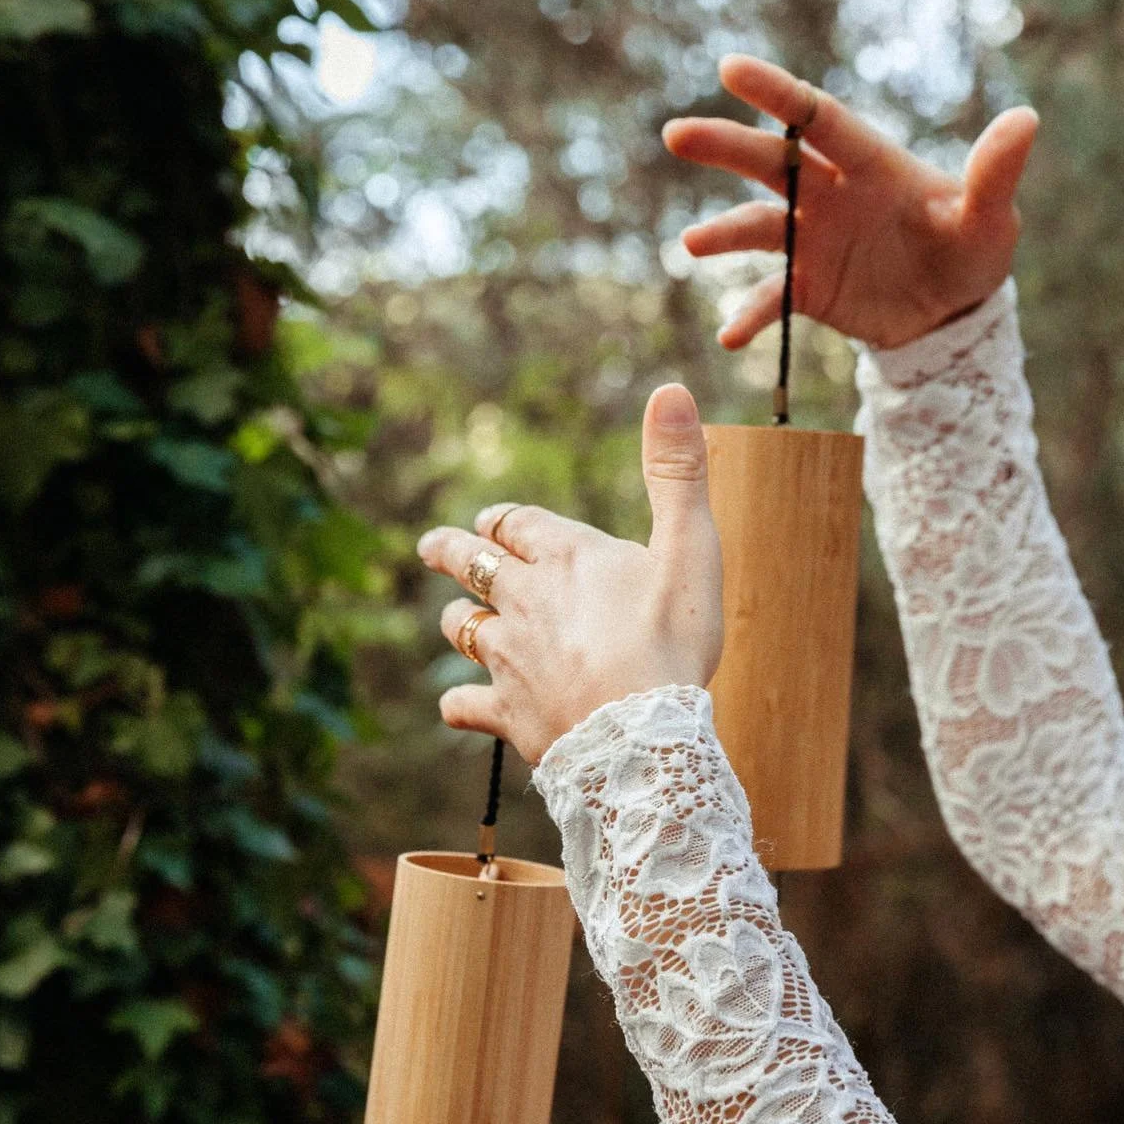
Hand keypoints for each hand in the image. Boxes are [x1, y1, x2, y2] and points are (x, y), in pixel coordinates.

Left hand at [418, 384, 722, 765]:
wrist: (644, 735)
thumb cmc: (673, 641)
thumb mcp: (690, 547)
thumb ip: (677, 472)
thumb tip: (670, 389)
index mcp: (565, 556)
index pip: (518, 523)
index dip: (507, 521)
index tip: (496, 521)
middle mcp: (524, 600)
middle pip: (472, 565)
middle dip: (453, 552)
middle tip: (433, 547)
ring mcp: (509, 657)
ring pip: (462, 628)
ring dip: (457, 621)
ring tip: (455, 620)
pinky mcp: (506, 711)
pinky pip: (464, 705)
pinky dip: (460, 704)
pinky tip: (458, 706)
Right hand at [663, 53, 1038, 350]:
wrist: (953, 313)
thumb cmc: (972, 251)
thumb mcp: (990, 218)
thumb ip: (995, 174)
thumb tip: (1026, 120)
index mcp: (868, 164)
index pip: (817, 118)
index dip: (777, 94)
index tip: (731, 69)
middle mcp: (829, 193)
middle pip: (770, 163)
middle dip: (725, 146)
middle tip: (677, 135)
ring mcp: (812, 240)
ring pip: (757, 227)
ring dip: (723, 234)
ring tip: (692, 246)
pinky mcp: (807, 287)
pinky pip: (770, 298)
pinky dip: (750, 315)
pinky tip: (730, 336)